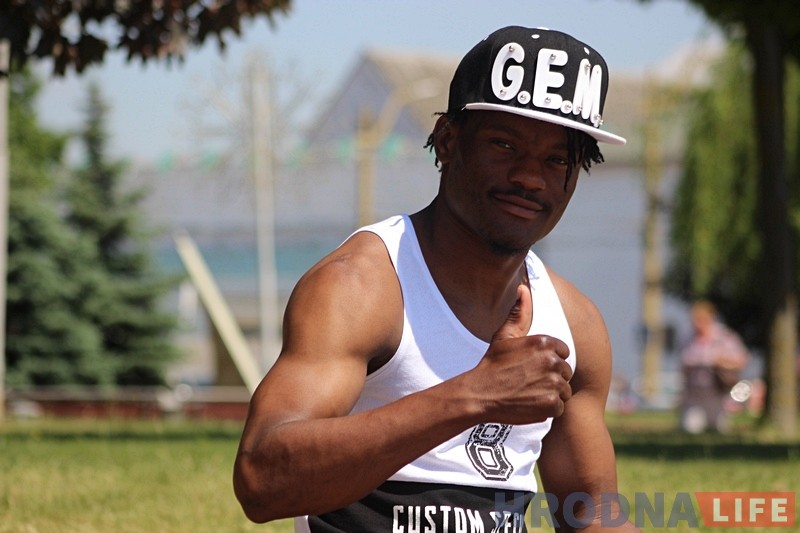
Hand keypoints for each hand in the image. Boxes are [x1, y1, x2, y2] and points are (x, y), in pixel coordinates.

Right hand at [466, 284, 572, 423]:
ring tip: (530, 393)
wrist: (480, 394)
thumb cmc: (493, 364)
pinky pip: (559, 407)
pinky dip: (547, 409)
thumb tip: (523, 288)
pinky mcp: (552, 404)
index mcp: (545, 343)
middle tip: (530, 382)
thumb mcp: (504, 336)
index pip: (563, 353)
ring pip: (564, 391)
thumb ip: (519, 313)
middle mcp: (552, 361)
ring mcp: (553, 384)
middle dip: (551, 378)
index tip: (534, 367)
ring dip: (551, 394)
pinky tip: (531, 404)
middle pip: (565, 372)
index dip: (550, 361)